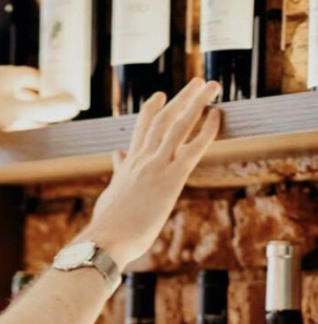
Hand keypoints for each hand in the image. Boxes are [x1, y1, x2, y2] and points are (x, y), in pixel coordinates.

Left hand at [0, 67, 79, 155]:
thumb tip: (75, 105)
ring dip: (22, 117)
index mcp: (6, 75)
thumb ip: (48, 109)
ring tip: (35, 129)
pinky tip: (10, 137)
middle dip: (37, 104)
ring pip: (7, 106)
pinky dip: (6, 125)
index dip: (49, 89)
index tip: (61, 100)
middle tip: (52, 117)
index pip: (34, 78)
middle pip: (21, 92)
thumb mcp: (20, 112)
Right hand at [85, 79, 222, 270]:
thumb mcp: (111, 194)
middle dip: (181, 98)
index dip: (151, 109)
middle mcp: (142, 160)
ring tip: (211, 86)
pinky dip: (207, 130)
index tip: (160, 95)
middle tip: (197, 83)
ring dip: (196, 102)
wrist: (105, 240)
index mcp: (128, 165)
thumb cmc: (107, 226)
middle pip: (163, 119)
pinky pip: (193, 148)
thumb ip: (118, 173)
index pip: (141, 129)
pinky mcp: (170, 179)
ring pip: (178, 125)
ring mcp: (156, 167)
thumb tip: (117, 156)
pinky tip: (217, 116)